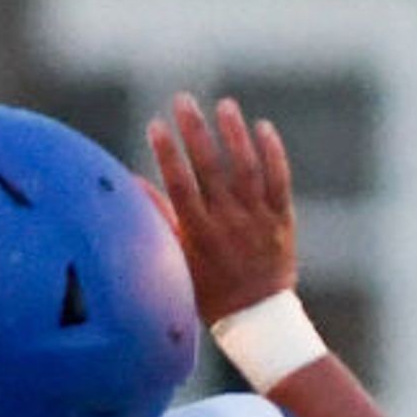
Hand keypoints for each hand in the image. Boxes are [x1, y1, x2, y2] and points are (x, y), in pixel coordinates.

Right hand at [144, 92, 295, 320]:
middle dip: (194, 131)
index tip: (155, 125)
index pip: (179, 183)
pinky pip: (278, 180)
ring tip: (224, 105)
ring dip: (234, 134)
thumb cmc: (206, 290)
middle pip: (210, 168)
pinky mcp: (282, 219)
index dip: (166, 152)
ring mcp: (257, 219)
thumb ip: (158, 220)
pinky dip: (272, 153)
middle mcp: (227, 222)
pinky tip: (262, 128)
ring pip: (246, 168)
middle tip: (183, 101)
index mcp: (197, 233)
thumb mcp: (174, 259)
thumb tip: (134, 184)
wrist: (256, 315)